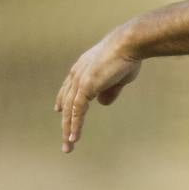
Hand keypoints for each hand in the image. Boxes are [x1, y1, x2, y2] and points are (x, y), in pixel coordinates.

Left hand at [54, 29, 141, 152]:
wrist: (128, 43)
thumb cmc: (128, 56)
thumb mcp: (119, 76)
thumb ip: (110, 90)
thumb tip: (102, 103)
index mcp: (83, 67)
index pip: (69, 86)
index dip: (64, 99)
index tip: (59, 110)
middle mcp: (77, 74)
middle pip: (67, 102)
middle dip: (66, 120)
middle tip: (66, 136)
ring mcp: (79, 81)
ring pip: (70, 111)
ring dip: (68, 129)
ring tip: (68, 146)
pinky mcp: (85, 88)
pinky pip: (77, 112)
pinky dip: (75, 125)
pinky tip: (74, 138)